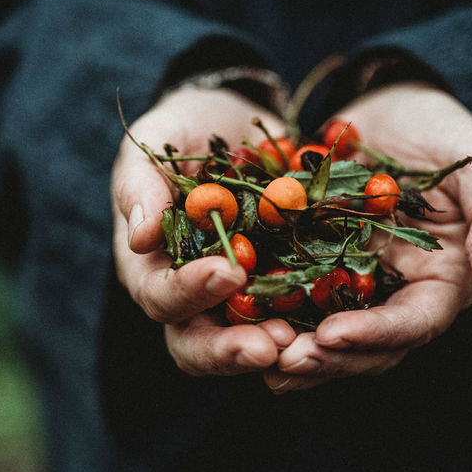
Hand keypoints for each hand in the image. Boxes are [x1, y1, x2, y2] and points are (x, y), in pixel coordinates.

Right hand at [111, 87, 296, 375]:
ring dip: (270, 346)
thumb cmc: (184, 129)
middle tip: (271, 344)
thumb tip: (139, 238)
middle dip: (230, 349)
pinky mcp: (276, 287)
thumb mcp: (156, 138)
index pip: (159, 296)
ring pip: (242, 342)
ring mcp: (234, 297)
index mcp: (149, 265)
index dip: (189, 292)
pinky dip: (307, 324)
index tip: (229, 271)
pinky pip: (290, 316)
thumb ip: (140, 183)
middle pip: (196, 344)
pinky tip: (332, 321)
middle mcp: (188, 293)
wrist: (236, 122)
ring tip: (300, 341)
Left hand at [264, 82, 471, 392]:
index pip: (416, 322)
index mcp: (443, 279)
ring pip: (326, 337)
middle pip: (369, 347)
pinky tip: (235, 326)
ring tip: (256, 356)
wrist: (382, 102)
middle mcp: (397, 293)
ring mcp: (352, 284)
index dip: (378, 335)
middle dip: (328, 359)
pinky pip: (290, 304)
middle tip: (284, 361)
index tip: (333, 334)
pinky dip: (268, 319)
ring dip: (294, 354)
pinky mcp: (311, 268)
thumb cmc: (438, 127)